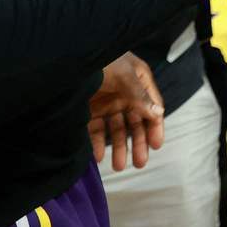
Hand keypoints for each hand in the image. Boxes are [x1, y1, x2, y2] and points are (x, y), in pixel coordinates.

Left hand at [88, 52, 164, 171]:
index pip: (152, 106)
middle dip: (138, 142)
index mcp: (138, 80)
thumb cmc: (100, 60)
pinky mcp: (90, 110)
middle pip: (135, 121)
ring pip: (117, 129)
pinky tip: (98, 157)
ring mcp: (107, 102)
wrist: (68, 60)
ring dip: (119, 148)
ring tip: (118, 167)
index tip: (156, 146)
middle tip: (140, 163)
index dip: (155, 126)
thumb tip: (158, 112)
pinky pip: (97, 130)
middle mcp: (125, 93)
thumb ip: (140, 95)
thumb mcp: (123, 75)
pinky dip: (98, 144)